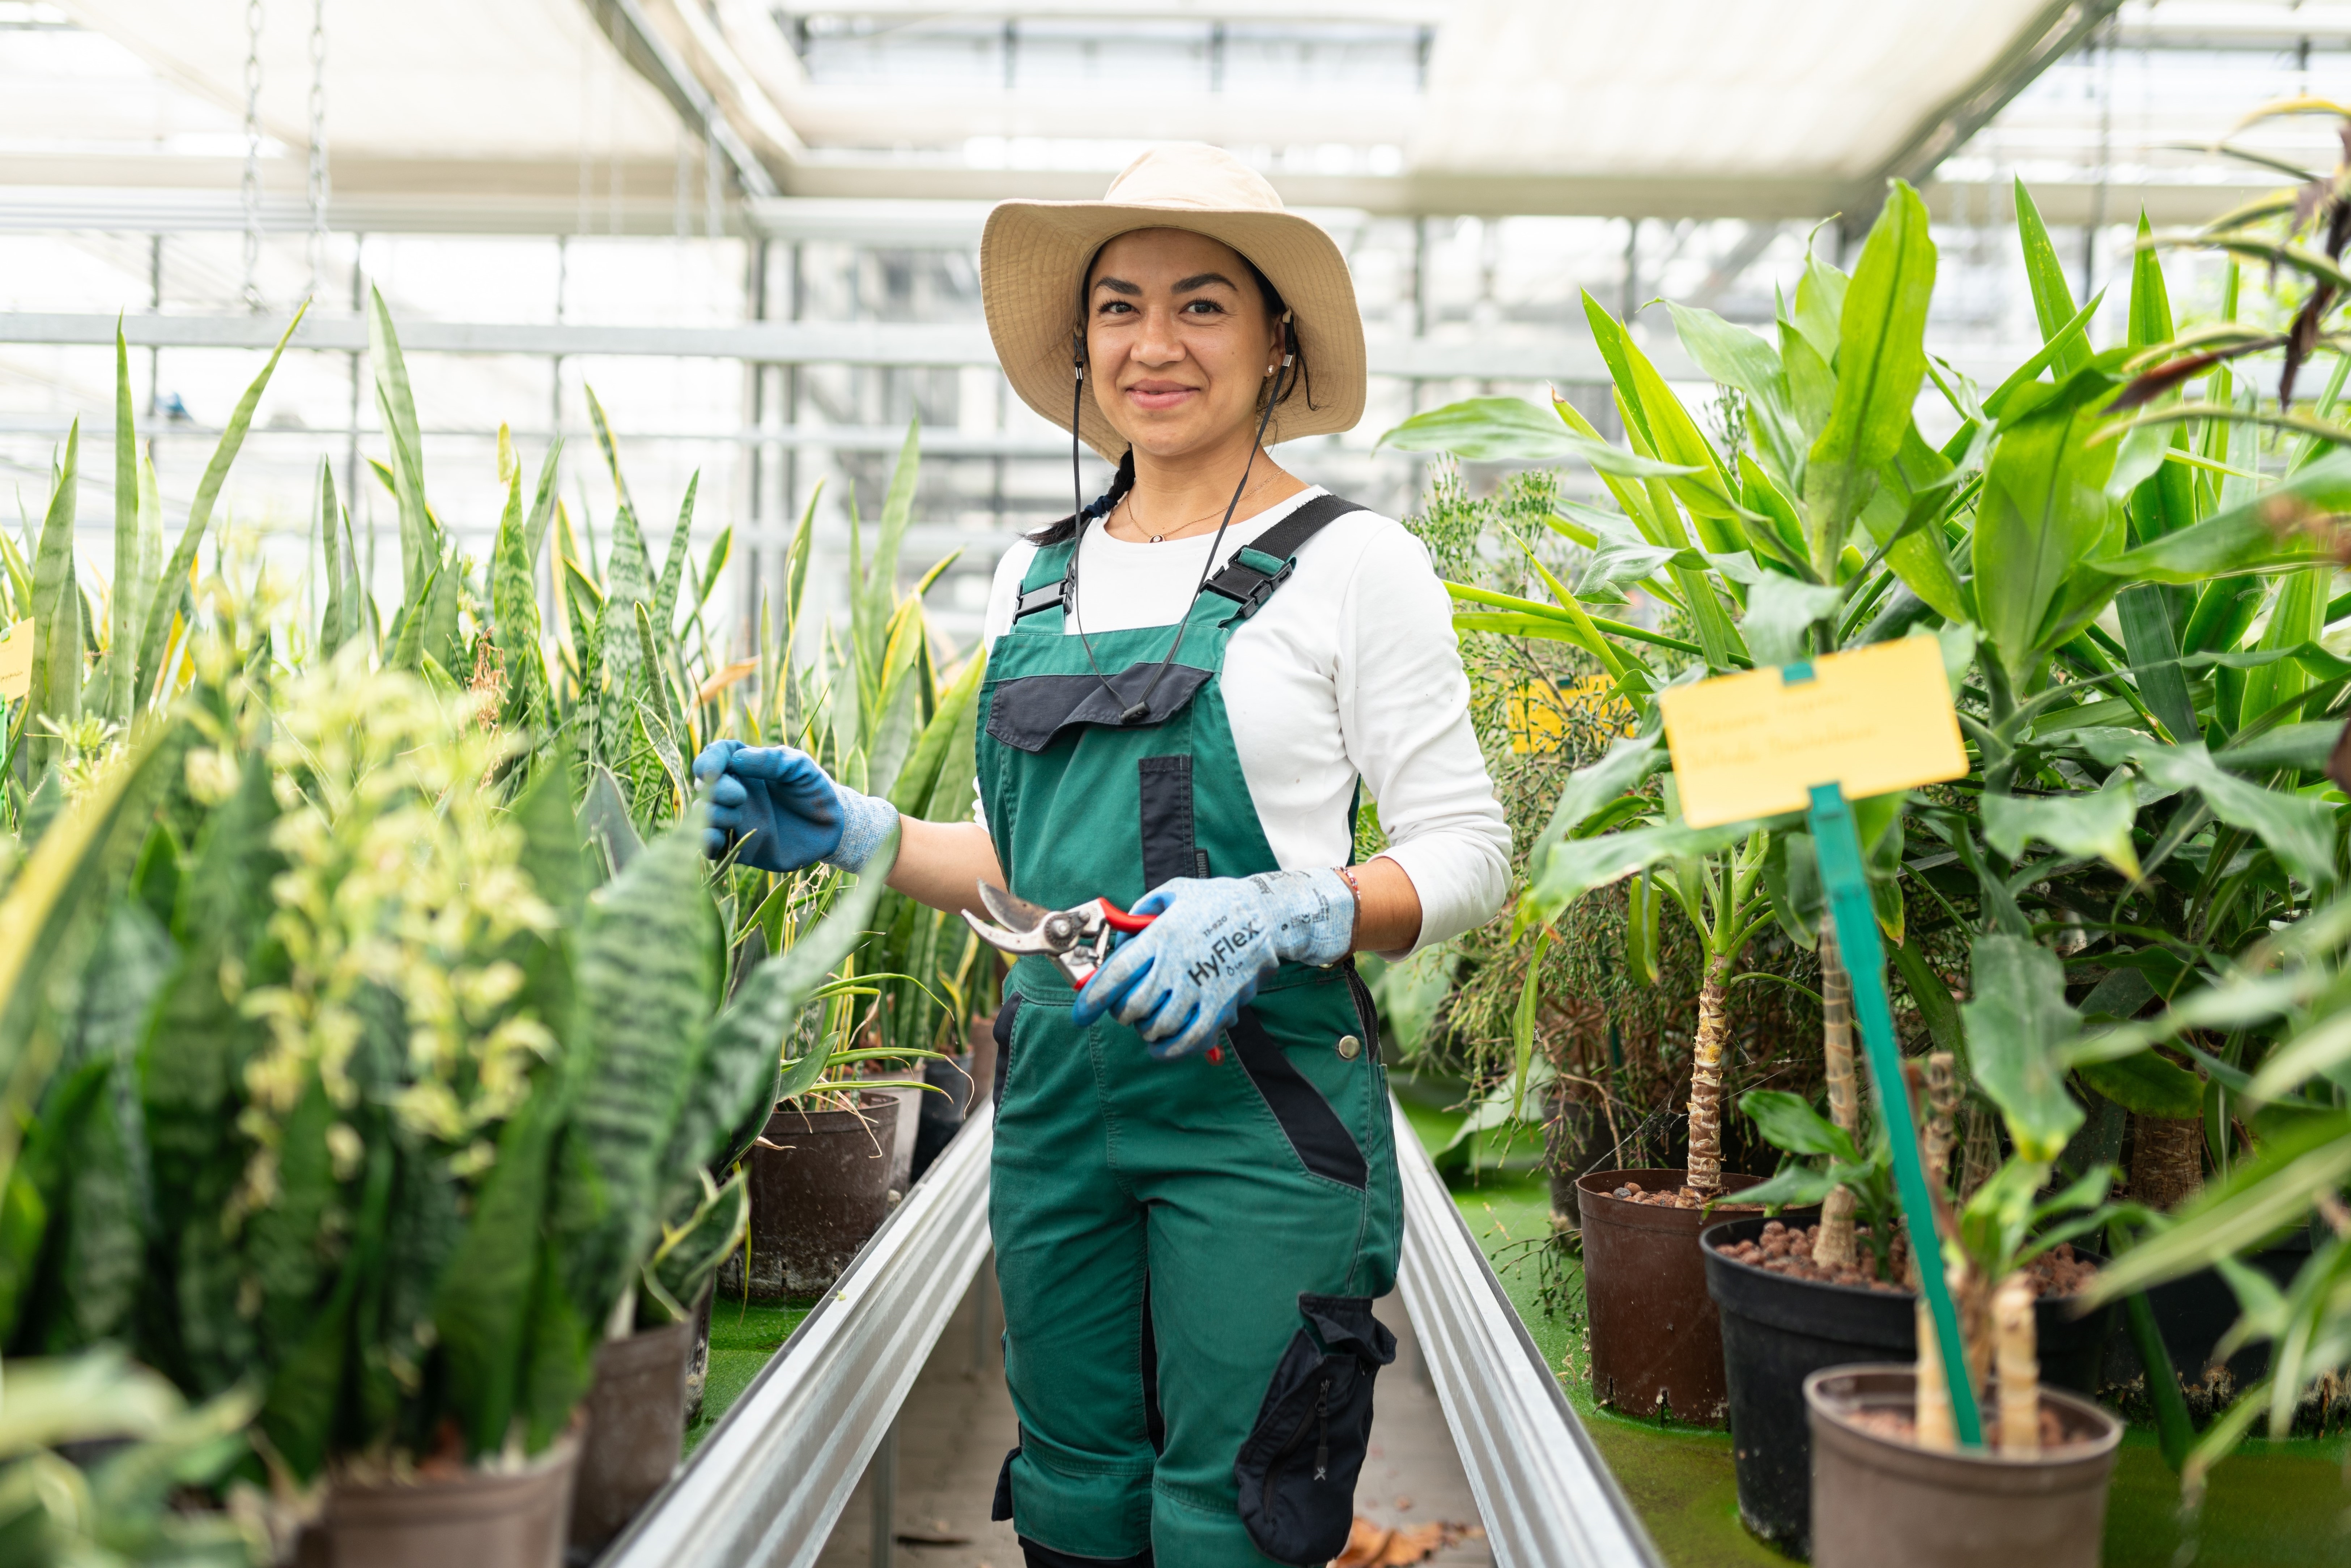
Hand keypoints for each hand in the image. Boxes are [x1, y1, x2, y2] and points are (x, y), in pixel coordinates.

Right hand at [691, 740, 896, 873]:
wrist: (832, 827)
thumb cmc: (815, 790)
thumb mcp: (799, 767)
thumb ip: (771, 760)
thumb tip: (735, 760)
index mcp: (746, 766)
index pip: (716, 756)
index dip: (708, 761)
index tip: (710, 770)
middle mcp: (734, 791)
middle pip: (706, 786)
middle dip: (715, 789)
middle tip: (741, 796)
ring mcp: (734, 819)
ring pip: (704, 815)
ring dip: (711, 814)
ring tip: (737, 816)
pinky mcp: (738, 846)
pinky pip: (711, 846)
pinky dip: (706, 841)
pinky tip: (714, 838)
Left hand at [1071, 868, 1355, 1059]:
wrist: (1266, 915)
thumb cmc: (1217, 901)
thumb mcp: (1173, 891)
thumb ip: (1142, 911)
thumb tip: (1120, 934)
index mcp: (1161, 936)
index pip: (1117, 974)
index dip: (1092, 999)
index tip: (1081, 1014)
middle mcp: (1177, 964)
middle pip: (1134, 1006)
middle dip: (1121, 1014)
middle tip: (1123, 1010)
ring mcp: (1200, 987)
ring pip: (1158, 1026)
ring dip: (1146, 1030)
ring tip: (1147, 1022)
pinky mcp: (1221, 1006)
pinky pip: (1190, 1040)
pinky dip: (1171, 1050)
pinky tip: (1161, 1048)